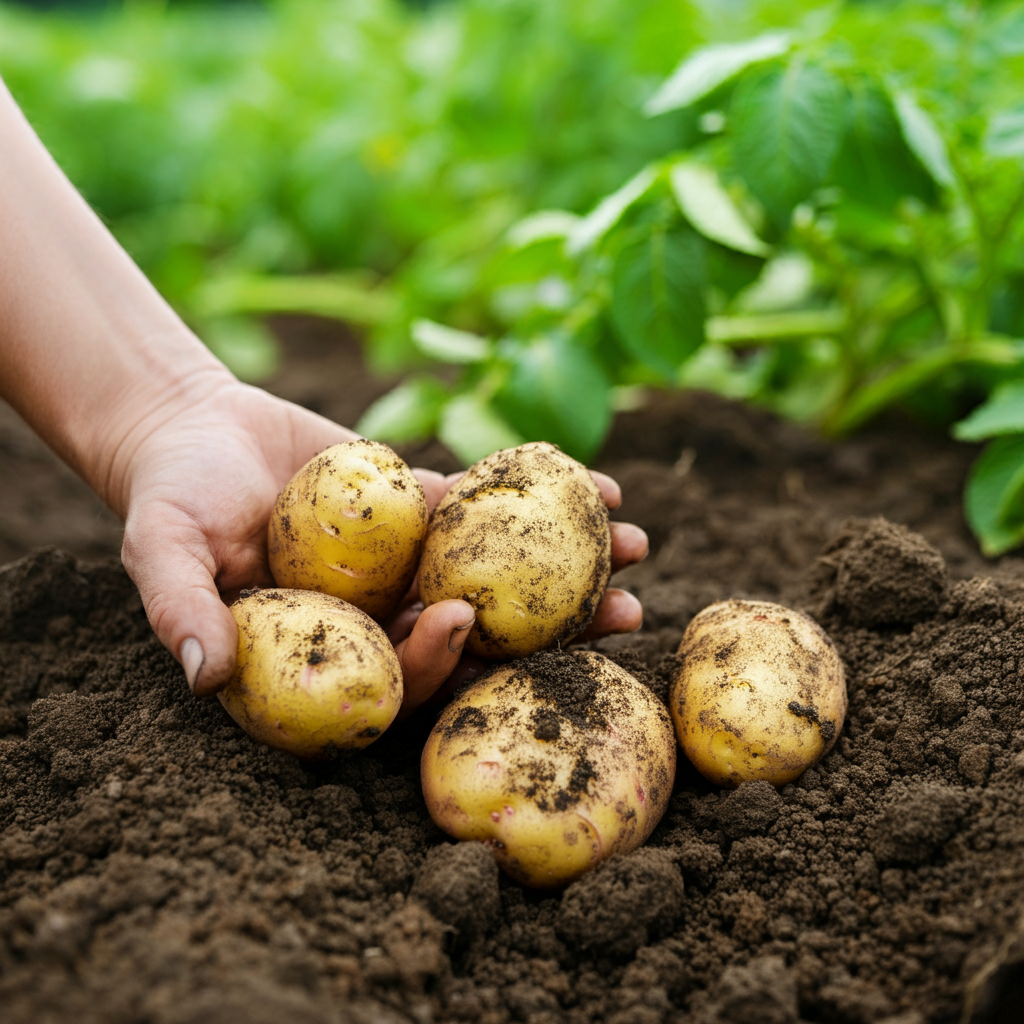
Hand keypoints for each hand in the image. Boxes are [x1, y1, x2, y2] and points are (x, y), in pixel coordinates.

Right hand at [117, 379, 646, 712]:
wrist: (194, 425)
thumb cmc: (169, 495)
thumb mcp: (161, 548)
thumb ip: (180, 608)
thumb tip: (198, 676)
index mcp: (334, 652)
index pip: (397, 676)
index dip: (437, 661)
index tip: (465, 618)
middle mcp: (384, 618)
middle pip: (477, 638)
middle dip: (550, 632)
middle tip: (623, 616)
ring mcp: (412, 564)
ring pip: (500, 576)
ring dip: (573, 568)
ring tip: (640, 548)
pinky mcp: (427, 511)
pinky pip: (489, 509)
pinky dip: (544, 498)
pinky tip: (603, 485)